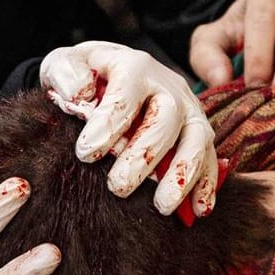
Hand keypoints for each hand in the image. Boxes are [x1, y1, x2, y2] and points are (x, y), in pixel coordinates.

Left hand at [40, 41, 218, 218]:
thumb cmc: (81, 75)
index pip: (124, 96)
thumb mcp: (63, 64)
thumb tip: (80, 92)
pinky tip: (198, 211)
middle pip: (165, 119)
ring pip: (197, 139)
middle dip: (143, 157)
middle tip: (118, 187)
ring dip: (182, 175)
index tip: (86, 154)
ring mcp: (188, 110)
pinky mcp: (198, 133)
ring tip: (162, 206)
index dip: (107, 125)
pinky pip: (210, 158)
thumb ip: (64, 73)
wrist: (104, 74)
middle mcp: (167, 86)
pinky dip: (207, 184)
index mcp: (132, 67)